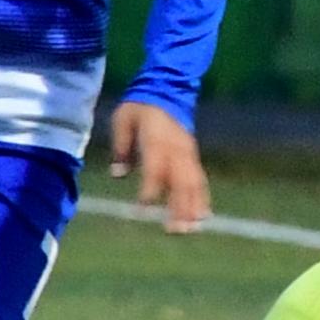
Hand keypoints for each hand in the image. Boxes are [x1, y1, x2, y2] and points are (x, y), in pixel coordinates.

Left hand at [108, 97, 209, 233]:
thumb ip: (121, 148)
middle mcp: (176, 150)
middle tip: (173, 230)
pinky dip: (202, 198)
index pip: (155, 171)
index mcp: (157, 141)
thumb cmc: (139, 107)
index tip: (141, 211)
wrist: (166, 88)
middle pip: (180, 183)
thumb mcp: (123, 120)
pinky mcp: (192, 155)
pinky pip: (200, 180)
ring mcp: (187, 153)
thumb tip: (117, 175)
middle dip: (177, 208)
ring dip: (192, 207)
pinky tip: (202, 216)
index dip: (149, 192)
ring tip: (189, 229)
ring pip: (193, 184)